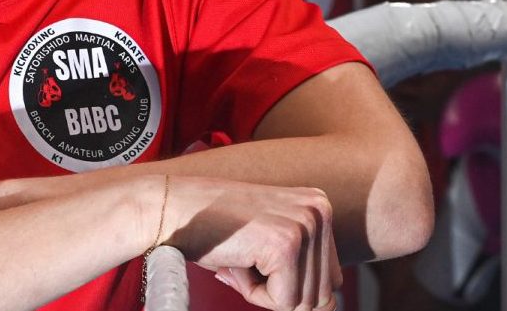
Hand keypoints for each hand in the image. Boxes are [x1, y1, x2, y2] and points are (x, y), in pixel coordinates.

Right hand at [165, 178, 342, 310]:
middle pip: (323, 293)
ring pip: (304, 301)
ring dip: (266, 292)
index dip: (290, 283)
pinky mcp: (285, 245)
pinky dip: (254, 293)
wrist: (174, 209)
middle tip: (246, 262)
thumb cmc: (214, 226)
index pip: (331, 278)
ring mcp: (305, 226)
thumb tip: (328, 306)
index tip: (259, 260)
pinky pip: (283, 301)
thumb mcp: (269, 238)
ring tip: (241, 260)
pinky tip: (236, 263)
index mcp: (319, 205)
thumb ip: (303, 266)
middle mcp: (319, 211)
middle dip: (281, 290)